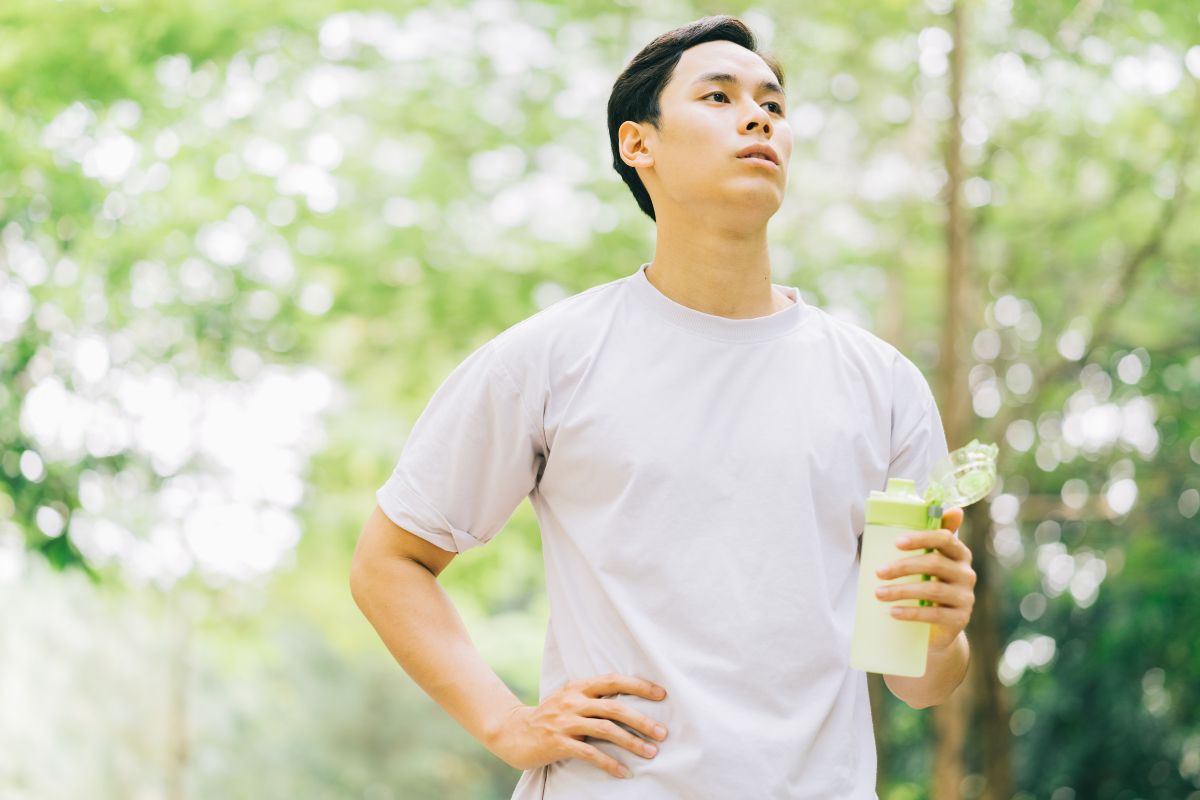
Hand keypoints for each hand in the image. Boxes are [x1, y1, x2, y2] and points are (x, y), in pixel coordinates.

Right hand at [489, 673, 668, 778]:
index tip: (662, 694)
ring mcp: (565, 722)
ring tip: (651, 753)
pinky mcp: (558, 743)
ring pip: (606, 730)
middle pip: (614, 707)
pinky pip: (589, 754)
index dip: (639, 685)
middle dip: (641, 720)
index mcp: (578, 687)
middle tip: (662, 733)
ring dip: (631, 742)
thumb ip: (593, 698)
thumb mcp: (569, 699)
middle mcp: (573, 701)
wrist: (513, 731)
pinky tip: (623, 772)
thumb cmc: (549, 717)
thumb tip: (628, 702)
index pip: (613, 680)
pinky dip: (609, 763)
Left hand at [874, 507, 974, 651]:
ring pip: (932, 590)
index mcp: (959, 554)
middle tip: (878, 572)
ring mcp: (965, 597)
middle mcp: (966, 574)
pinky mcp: (960, 619)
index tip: (897, 542)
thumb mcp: (928, 562)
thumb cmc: (929, 585)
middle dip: (903, 567)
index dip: (922, 538)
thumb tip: (953, 509)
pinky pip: (934, 614)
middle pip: (934, 564)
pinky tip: (893, 612)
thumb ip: (930, 538)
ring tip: (878, 593)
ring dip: (902, 591)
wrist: (939, 627)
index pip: (945, 538)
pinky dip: (911, 612)